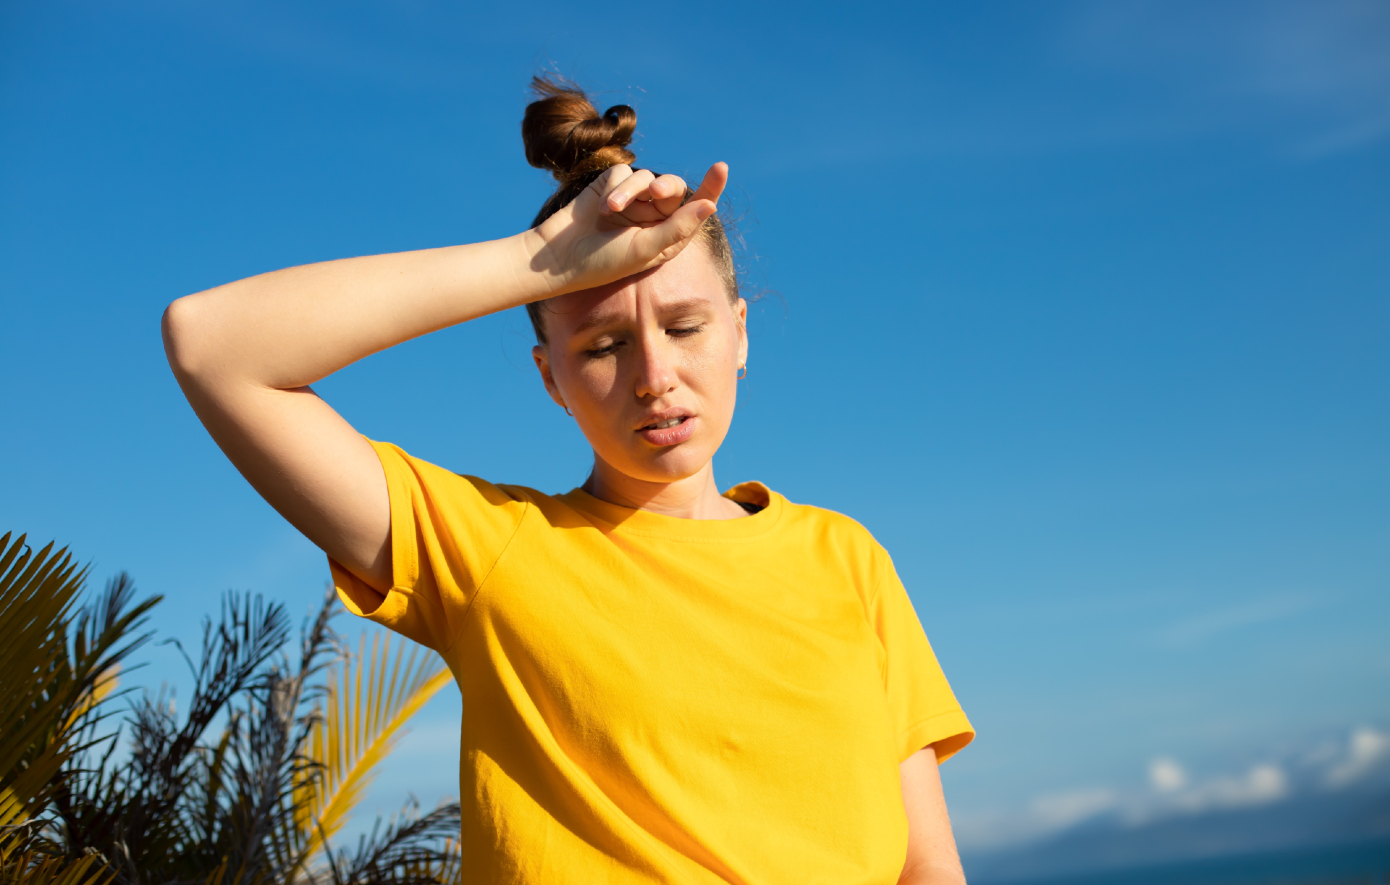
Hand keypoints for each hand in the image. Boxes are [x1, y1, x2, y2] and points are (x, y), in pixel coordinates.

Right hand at [525, 162, 727, 294]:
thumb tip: (710, 205)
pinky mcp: (612, 185)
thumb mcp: (645, 250)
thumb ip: (677, 227)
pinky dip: (616, 189)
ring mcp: (633, 199)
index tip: (721, 167)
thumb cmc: (605, 262)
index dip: (710, 187)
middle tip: (657, 193)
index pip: (696, 208)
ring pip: (646, 178)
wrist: (560, 256)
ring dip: (631, 193)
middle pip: (673, 187)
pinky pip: (625, 173)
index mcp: (669, 235)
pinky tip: (602, 208)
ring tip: (610, 211)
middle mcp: (654, 215)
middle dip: (667, 187)